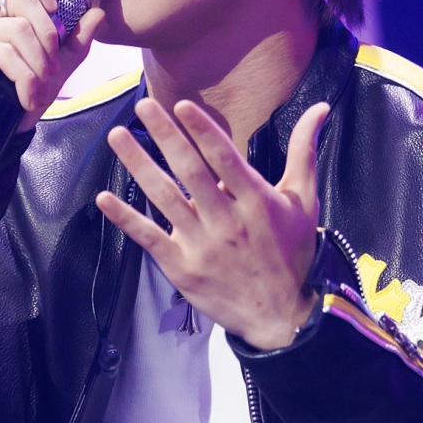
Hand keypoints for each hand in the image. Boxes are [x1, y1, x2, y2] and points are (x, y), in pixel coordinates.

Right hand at [0, 0, 104, 135]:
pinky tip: (25, 99)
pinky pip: (4, 52)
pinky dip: (24, 78)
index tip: (58, 14)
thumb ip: (71, 44)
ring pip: (18, 29)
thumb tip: (96, 11)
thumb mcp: (47, 74)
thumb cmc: (2, 107)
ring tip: (38, 91)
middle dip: (49, 34)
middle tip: (52, 68)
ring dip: (38, 64)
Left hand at [95, 100, 328, 349]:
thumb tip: (320, 108)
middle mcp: (227, 220)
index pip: (225, 158)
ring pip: (164, 197)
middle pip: (190, 171)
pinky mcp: (181, 267)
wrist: (283, 318)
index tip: (180, 105)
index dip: (202, 131)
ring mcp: (202, 244)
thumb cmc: (292, 252)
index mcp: (257, 201)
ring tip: (116, 135)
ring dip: (138, 165)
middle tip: (142, 105)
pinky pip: (149, 237)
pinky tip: (103, 197)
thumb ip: (304, 153)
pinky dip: (126, 218)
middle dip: (165, 136)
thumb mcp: (303, 202)